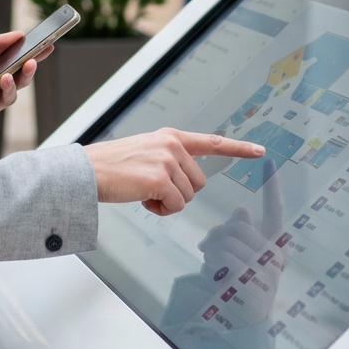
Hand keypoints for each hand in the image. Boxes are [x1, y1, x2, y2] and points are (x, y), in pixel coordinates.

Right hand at [84, 129, 263, 214]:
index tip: (259, 151)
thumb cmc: (112, 166)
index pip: (211, 142)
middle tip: (152, 189)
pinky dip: (161, 210)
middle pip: (199, 182)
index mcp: (170, 137)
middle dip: (179, 192)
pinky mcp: (160, 179)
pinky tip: (143, 200)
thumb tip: (186, 181)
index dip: (237, 149)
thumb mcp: (145, 151)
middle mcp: (172, 145)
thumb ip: (169, 158)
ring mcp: (167, 161)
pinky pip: (176, 206)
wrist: (88, 170)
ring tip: (144, 192)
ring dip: (169, 202)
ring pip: (188, 196)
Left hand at [197, 162, 283, 320]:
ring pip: (227, 241)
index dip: (272, 186)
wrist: (242, 318)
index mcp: (274, 243)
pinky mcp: (252, 282)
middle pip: (238, 225)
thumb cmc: (238, 280)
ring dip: (213, 252)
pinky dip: (213, 265)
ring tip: (215, 266)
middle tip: (210, 247)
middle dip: (218, 235)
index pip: (274, 210)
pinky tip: (218, 277)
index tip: (270, 162)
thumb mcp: (239, 251)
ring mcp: (266, 269)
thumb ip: (240, 229)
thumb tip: (242, 211)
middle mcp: (276, 254)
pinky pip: (223, 259)